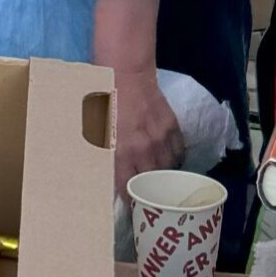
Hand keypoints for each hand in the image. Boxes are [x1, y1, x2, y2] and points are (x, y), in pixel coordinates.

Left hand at [113, 63, 186, 192]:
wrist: (125, 73)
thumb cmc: (104, 99)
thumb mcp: (96, 130)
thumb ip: (104, 153)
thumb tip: (108, 175)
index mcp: (120, 151)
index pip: (127, 187)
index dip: (130, 199)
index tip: (130, 204)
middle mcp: (143, 149)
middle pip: (151, 182)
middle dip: (148, 189)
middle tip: (146, 193)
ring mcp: (160, 138)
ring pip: (168, 169)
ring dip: (163, 175)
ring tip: (159, 179)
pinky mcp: (172, 127)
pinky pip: (179, 152)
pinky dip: (175, 158)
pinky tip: (169, 160)